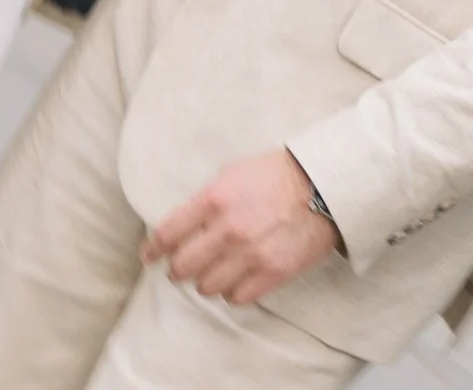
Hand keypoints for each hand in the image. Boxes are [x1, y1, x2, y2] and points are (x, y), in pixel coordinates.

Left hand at [142, 150, 338, 304]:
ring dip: (205, 281)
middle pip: (183, 267)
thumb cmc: (276, 175)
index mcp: (214, 199)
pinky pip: (237, 297)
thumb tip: (183, 225)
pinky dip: (232, 292)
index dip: (153, 250)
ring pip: (207, 287)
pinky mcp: (272, 272)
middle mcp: (228, 230)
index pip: (167, 234)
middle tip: (181, 268)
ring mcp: (251, 254)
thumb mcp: (233, 173)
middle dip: (177, 269)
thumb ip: (206, 200)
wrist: (323, 187)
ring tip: (212, 273)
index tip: (149, 256)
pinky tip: (235, 280)